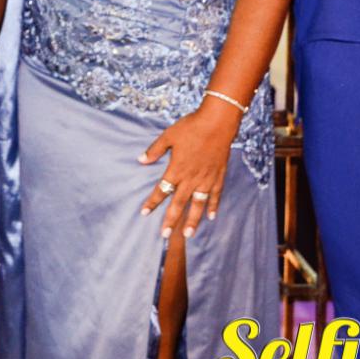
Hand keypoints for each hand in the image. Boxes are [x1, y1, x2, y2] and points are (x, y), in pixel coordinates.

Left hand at [138, 105, 238, 239]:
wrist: (217, 122)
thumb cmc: (191, 127)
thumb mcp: (168, 136)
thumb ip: (154, 150)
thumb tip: (141, 160)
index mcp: (177, 169)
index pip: (162, 190)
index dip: (152, 202)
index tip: (144, 213)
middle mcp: (191, 178)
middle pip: (179, 204)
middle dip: (171, 220)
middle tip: (165, 235)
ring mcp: (206, 179)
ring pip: (198, 204)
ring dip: (193, 220)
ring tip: (188, 234)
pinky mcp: (218, 176)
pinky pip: (216, 195)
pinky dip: (213, 206)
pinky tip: (211, 216)